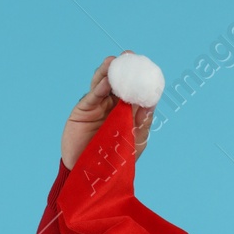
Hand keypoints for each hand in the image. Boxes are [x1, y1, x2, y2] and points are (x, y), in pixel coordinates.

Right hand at [62, 52, 155, 169]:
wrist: (89, 177)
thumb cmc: (114, 163)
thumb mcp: (133, 144)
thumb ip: (142, 124)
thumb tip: (151, 104)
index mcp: (128, 112)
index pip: (135, 91)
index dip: (140, 78)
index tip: (146, 67)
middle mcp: (113, 106)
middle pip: (118, 82)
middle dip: (124, 68)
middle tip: (130, 56)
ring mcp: (97, 107)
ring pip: (102, 84)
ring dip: (108, 71)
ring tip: (114, 61)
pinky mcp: (82, 111)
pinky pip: (91, 97)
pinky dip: (98, 88)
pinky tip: (104, 83)